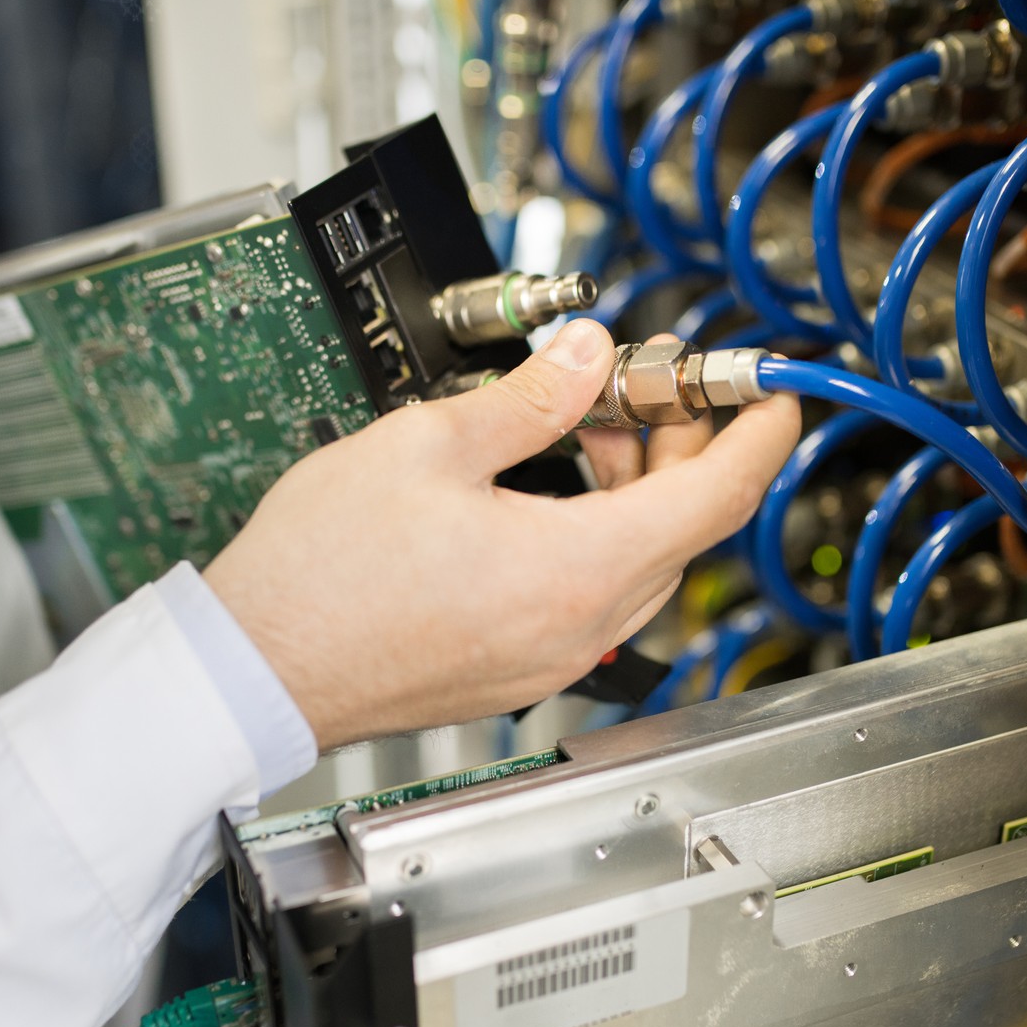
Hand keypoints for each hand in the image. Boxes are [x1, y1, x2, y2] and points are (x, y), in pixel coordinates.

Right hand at [203, 319, 800, 750]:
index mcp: (576, 569)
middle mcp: (577, 626)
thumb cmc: (321, 573)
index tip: (771, 395)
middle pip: (681, 532)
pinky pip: (586, 597)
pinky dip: (590, 537)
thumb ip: (530, 398)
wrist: (255, 666)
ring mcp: (546, 657)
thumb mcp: (429, 445)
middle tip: (645, 386)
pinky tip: (542, 493)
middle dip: (681, 447)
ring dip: (631, 492)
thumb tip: (585, 357)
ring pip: (634, 566)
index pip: (718, 497)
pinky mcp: (511, 670)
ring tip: (581, 428)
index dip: (758, 435)